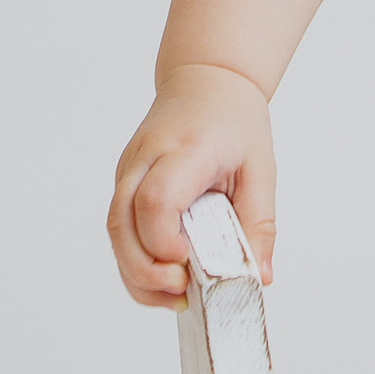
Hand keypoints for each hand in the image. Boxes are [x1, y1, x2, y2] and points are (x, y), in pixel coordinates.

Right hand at [106, 64, 275, 305]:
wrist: (206, 79)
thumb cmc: (234, 121)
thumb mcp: (260, 171)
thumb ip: (258, 226)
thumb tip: (257, 277)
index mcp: (185, 149)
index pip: (156, 200)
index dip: (165, 242)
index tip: (190, 264)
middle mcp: (146, 158)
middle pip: (122, 222)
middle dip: (145, 270)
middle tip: (183, 291)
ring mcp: (128, 169)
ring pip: (114, 230)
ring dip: (137, 272)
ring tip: (177, 294)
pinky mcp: (123, 182)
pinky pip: (120, 228)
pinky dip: (136, 259)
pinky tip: (165, 277)